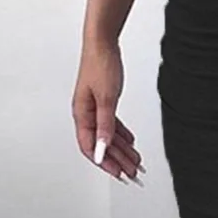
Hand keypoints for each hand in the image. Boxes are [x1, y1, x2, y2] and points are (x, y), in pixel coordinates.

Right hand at [73, 42, 146, 186]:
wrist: (103, 43)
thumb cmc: (100, 65)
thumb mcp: (106, 98)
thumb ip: (106, 125)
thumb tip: (102, 150)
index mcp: (82, 115)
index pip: (91, 147)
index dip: (105, 163)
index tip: (119, 174)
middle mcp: (86, 113)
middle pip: (102, 144)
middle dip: (117, 160)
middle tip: (132, 173)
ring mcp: (94, 107)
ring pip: (108, 135)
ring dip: (121, 149)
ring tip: (135, 161)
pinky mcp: (103, 100)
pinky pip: (112, 123)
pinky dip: (121, 134)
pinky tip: (130, 142)